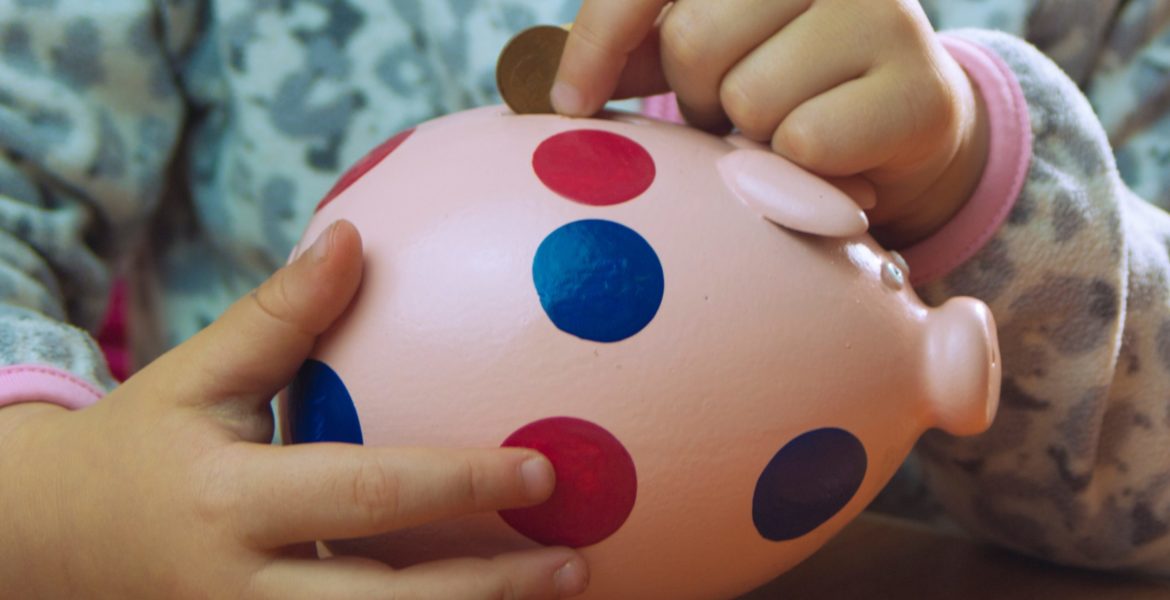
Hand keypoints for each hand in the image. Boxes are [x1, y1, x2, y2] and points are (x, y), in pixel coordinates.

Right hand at [0, 221, 588, 598]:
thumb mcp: (195, 374)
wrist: (54, 543)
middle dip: (489, 590)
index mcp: (231, 504)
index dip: (458, 485)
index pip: (364, 496)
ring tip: (561, 591)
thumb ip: (276, 315)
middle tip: (575, 562)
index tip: (540, 470)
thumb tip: (351, 236)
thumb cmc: (142, 446)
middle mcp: (243, 590)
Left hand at [553, 0, 989, 247]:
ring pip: (750, 97)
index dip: (600, 38)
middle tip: (733, 107)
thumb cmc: (787, 75)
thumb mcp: (711, 47)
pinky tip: (828, 158)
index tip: (568, 101)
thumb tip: (549, 82)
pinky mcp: (919, 90)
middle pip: (696, 40)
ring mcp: (885, 15)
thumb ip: (641, 44)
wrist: (903, 120)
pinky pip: (805, 142)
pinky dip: (796, 169)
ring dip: (749, 135)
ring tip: (781, 129)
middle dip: (698, 94)